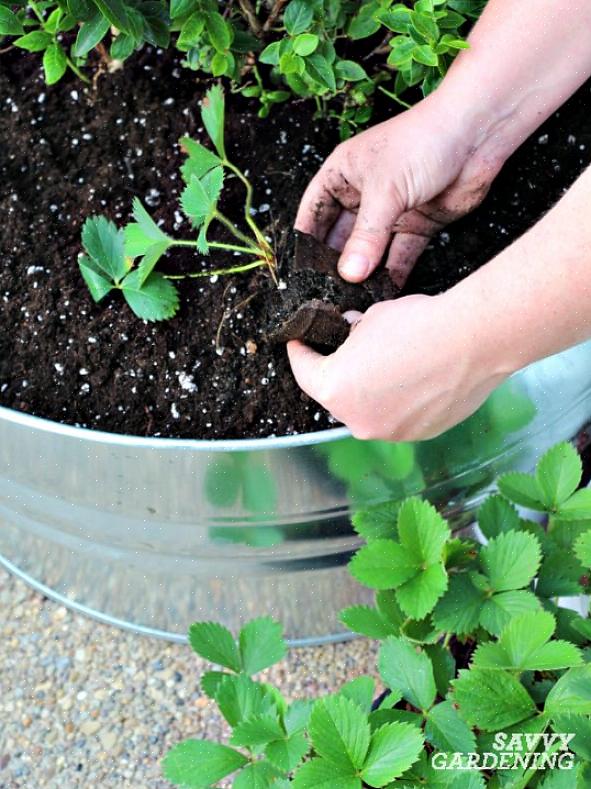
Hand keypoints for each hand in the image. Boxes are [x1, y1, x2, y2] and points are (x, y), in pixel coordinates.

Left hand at [287, 293, 513, 440]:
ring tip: (388, 365)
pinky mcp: (420, 434)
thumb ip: (351, 333)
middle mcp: (357, 420)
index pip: (304, 371)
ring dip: (370, 391)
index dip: (300, 353)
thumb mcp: (370, 317)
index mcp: (334, 389)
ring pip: (369, 409)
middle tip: (348, 351)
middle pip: (336, 396)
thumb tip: (351, 334)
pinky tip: (414, 379)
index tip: (300, 343)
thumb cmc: (418, 324)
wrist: (474, 340)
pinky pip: (398, 416)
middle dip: (339, 373)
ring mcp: (390, 432)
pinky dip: (399, 401)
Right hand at [295, 97, 504, 287]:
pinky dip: (392, 275)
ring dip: (362, 274)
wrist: (477, 134)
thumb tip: (349, 274)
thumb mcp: (386, 189)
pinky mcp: (417, 226)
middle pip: (340, 237)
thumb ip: (367, 236)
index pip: (313, 212)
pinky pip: (399, 256)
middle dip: (334, 264)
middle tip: (325, 293)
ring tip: (351, 300)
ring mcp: (391, 212)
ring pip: (370, 251)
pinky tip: (382, 293)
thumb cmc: (424, 141)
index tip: (298, 272)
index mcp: (343, 174)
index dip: (305, 241)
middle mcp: (363, 194)